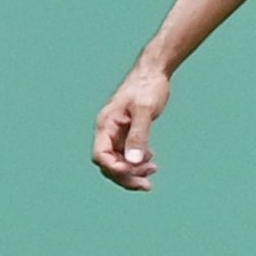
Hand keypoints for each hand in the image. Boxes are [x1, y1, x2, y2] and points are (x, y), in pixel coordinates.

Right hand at [92, 64, 171, 190]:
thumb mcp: (145, 110)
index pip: (101, 156)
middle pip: (109, 164)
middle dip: (126, 176)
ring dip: (134, 171)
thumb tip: (133, 162)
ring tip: (153, 171)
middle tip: (147, 184)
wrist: (154, 71)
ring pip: (119, 162)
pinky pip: (127, 155)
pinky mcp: (127, 132)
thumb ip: (138, 135)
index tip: (135, 170)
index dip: (115, 169)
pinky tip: (152, 161)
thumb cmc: (147, 86)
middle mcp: (107, 131)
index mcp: (105, 125)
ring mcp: (117, 133)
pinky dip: (137, 162)